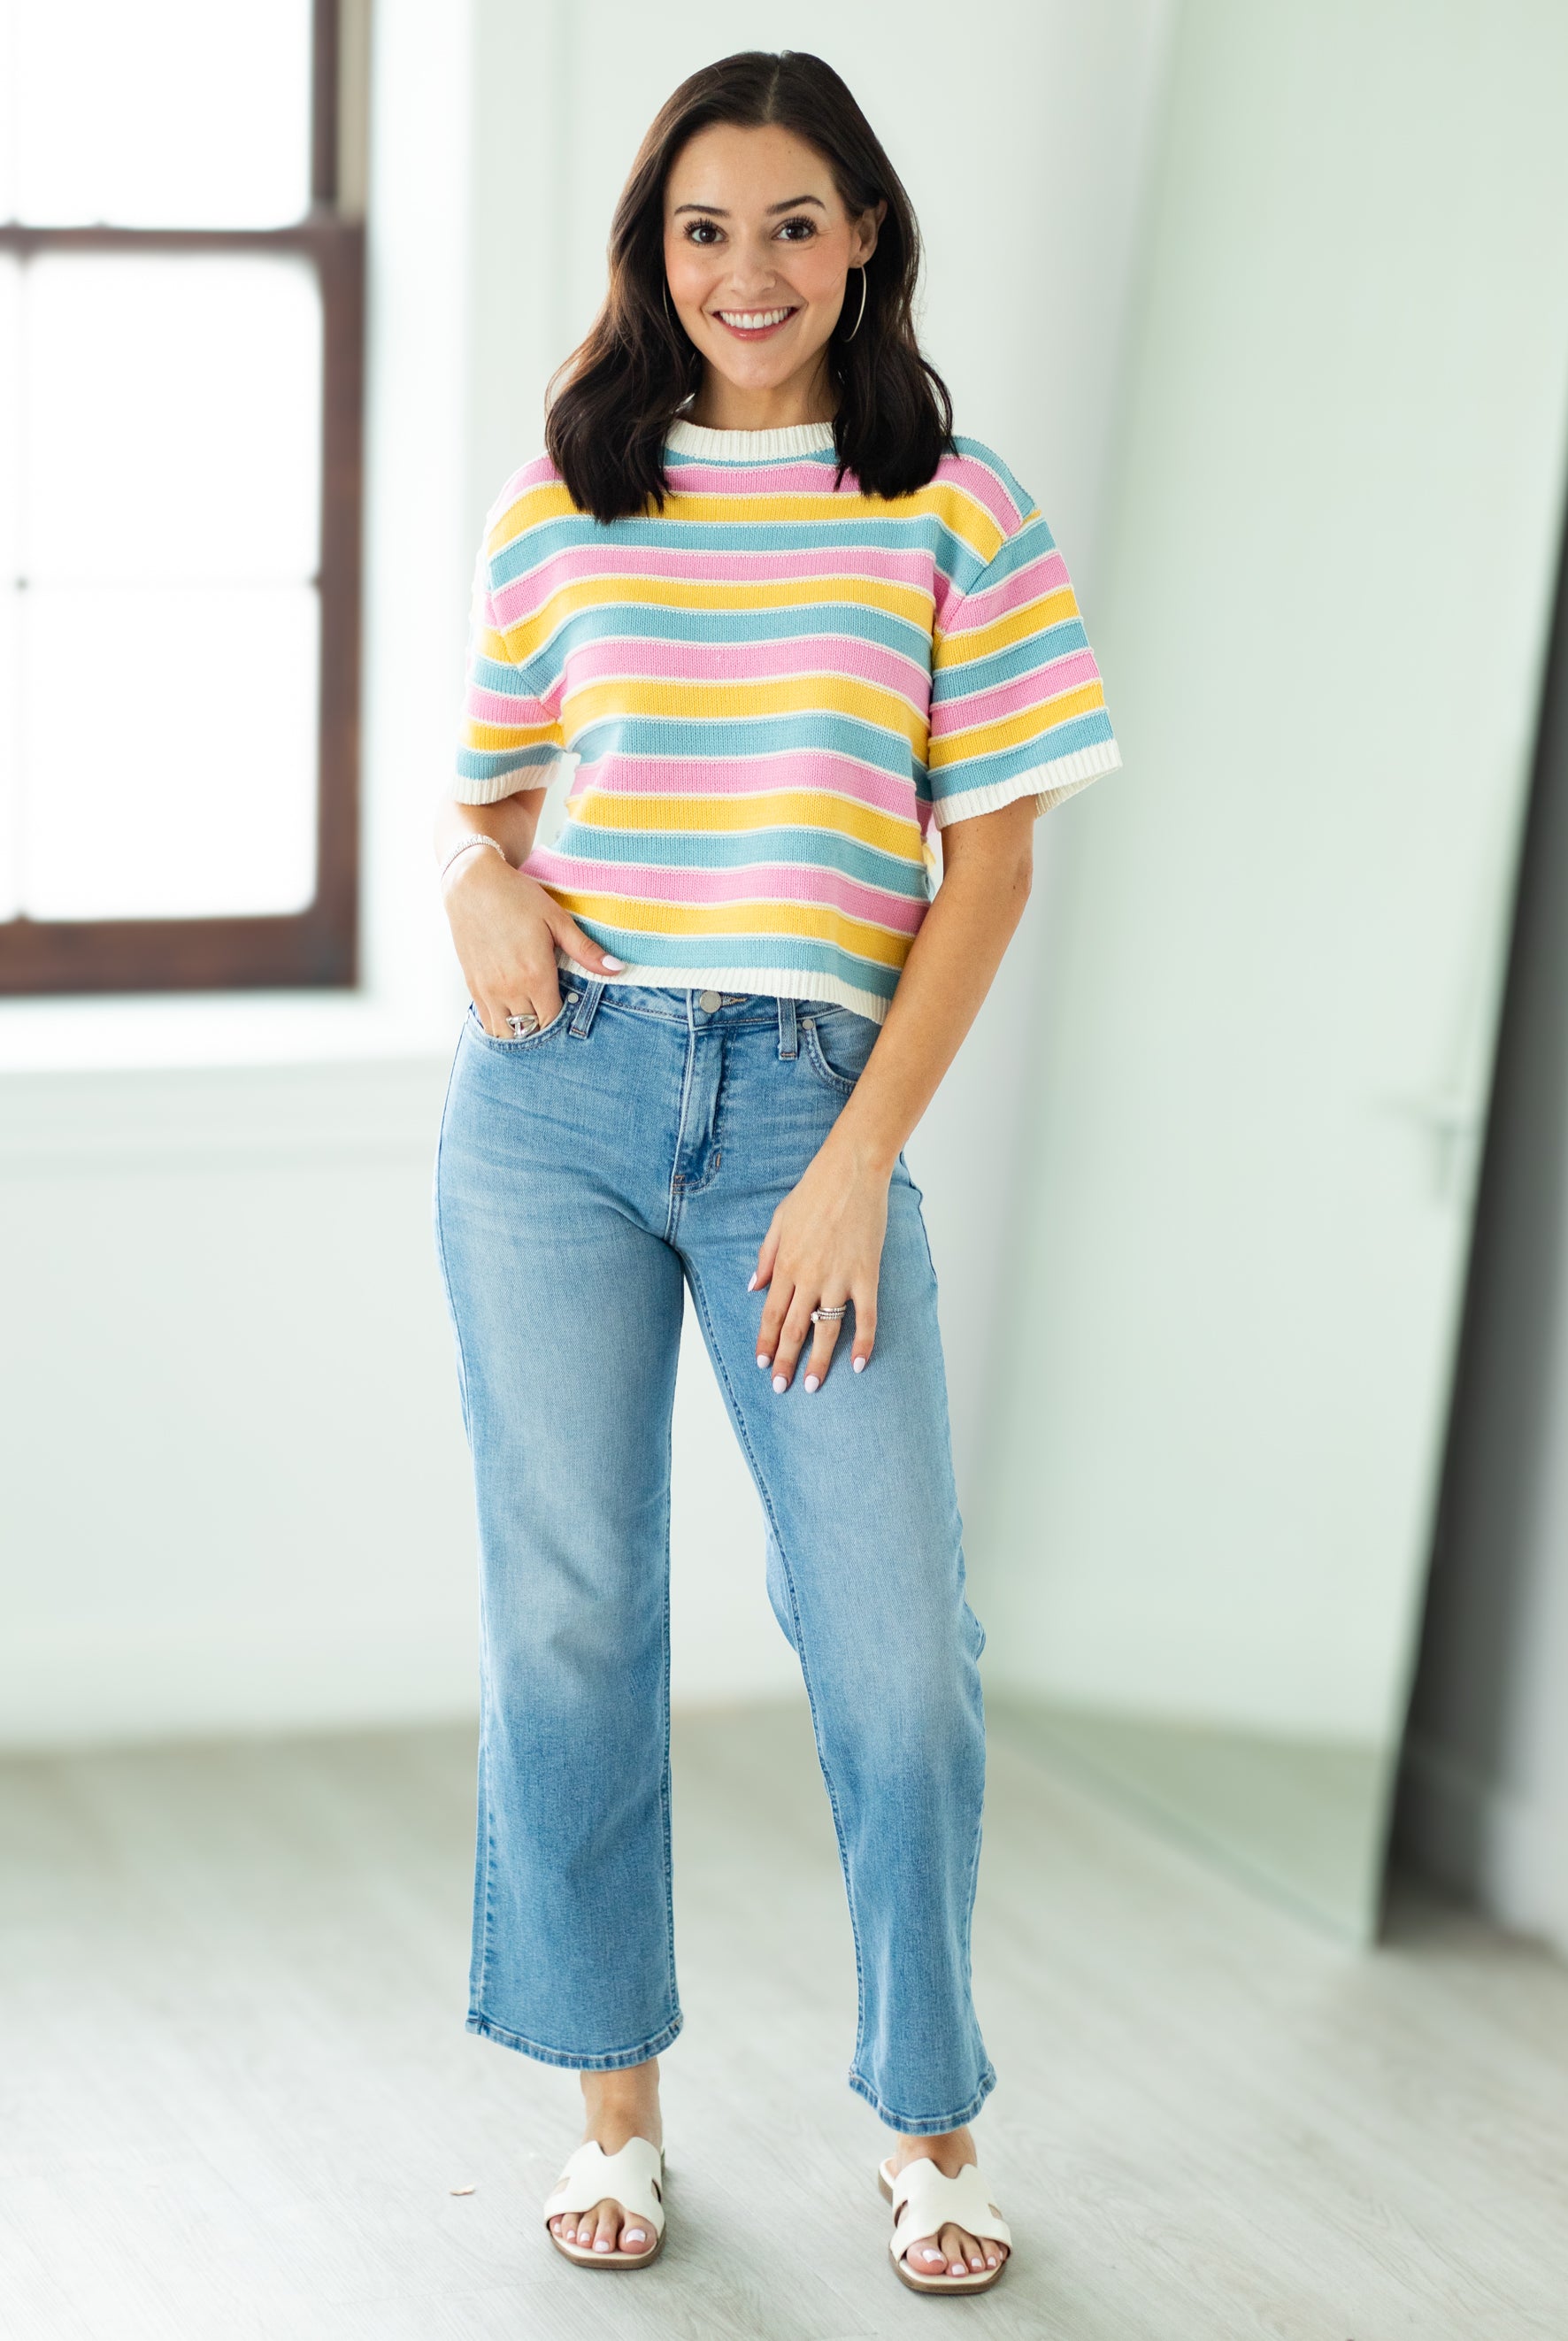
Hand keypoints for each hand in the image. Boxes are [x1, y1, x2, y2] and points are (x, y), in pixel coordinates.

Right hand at [442, 849, 622, 1035]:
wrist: (472, 884)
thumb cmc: (517, 898)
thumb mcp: (557, 920)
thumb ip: (585, 950)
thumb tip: (617, 968)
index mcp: (535, 975)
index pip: (554, 1021)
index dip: (565, 1022)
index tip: (571, 1011)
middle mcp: (509, 989)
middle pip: (531, 1032)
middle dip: (546, 1030)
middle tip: (556, 1016)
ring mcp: (488, 990)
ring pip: (507, 1033)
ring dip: (522, 1032)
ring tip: (535, 1019)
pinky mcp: (473, 986)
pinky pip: (487, 1022)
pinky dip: (502, 1025)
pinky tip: (514, 1015)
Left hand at [750, 1132, 889, 1389]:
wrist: (851, 1171)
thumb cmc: (814, 1191)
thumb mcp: (779, 1220)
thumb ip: (766, 1256)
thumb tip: (753, 1286)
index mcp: (786, 1264)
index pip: (771, 1314)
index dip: (767, 1342)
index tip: (763, 1365)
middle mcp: (809, 1277)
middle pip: (794, 1329)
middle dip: (786, 1361)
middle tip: (781, 1388)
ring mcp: (839, 1278)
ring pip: (826, 1330)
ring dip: (818, 1361)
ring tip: (813, 1386)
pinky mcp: (866, 1275)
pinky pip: (866, 1317)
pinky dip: (864, 1342)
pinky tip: (859, 1364)